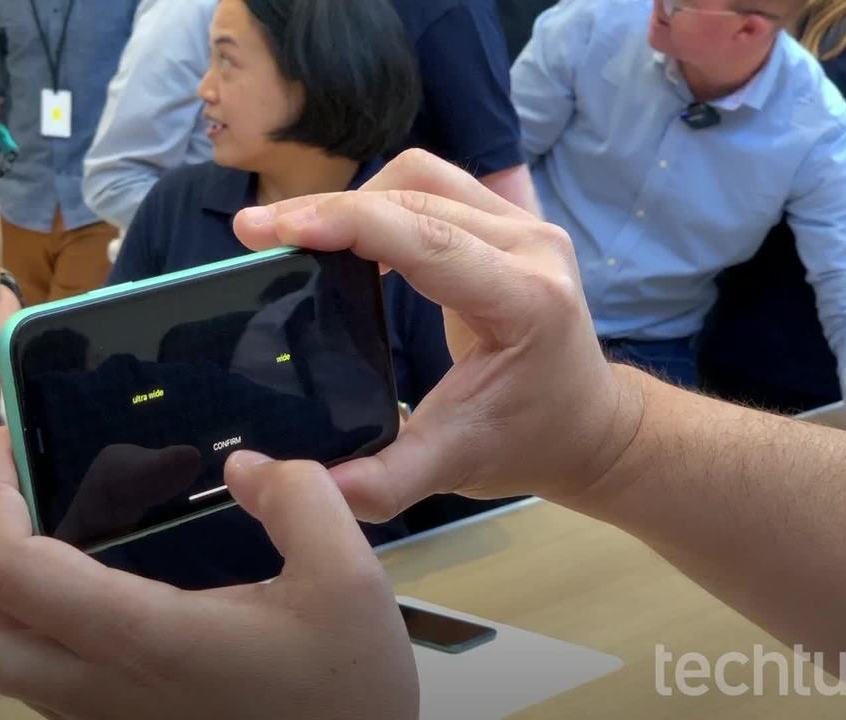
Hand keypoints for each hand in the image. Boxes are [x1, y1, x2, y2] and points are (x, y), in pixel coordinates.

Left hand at [0, 433, 417, 719]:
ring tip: (54, 532)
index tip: (11, 443)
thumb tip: (243, 468)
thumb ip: (298, 498)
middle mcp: (100, 688)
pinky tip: (101, 586)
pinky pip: (40, 679)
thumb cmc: (346, 694)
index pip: (9, 570)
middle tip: (18, 499)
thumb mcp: (349, 578)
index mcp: (143, 639)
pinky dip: (37, 624)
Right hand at [233, 150, 644, 519]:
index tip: (274, 229)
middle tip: (258, 233)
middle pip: (414, 194)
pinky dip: (381, 202)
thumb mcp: (454, 467)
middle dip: (329, 209)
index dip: (345, 223)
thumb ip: (383, 481)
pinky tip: (346, 235)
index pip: (425, 239)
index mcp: (525, 298)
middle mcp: (532, 247)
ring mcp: (525, 225)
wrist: (586, 426)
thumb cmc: (525, 444)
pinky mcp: (511, 221)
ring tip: (299, 235)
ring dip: (355, 199)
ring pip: (422, 177)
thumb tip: (313, 490)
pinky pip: (435, 187)